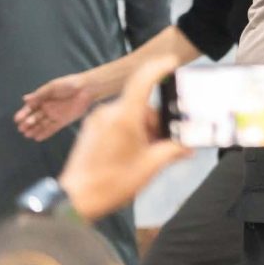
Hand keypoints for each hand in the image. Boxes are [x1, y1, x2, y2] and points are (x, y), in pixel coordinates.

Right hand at [16, 73, 96, 140]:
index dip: (23, 113)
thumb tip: (25, 99)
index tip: (17, 119)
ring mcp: (54, 115)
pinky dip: (45, 133)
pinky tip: (37, 138)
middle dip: (27, 123)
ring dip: (34, 129)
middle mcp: (47, 107)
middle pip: (34, 117)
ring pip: (42, 124)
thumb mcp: (52, 87)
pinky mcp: (62, 121)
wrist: (87, 89)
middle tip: (22, 128)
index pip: (30, 108)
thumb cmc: (69, 84)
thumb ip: (39, 94)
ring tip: (27, 134)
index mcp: (43, 98)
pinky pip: (52, 129)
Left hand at [58, 55, 189, 220]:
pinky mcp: (90, 131)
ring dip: (143, 129)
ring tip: (148, 154)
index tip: (173, 63)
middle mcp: (108, 112)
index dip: (159, 68)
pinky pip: (116, 122)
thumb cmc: (112, 183)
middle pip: (141, 104)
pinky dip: (129, 132)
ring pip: (129, 114)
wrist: (74, 201)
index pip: (143, 80)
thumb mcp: (151, 166)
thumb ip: (173, 151)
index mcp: (124, 116)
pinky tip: (134, 153)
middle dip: (157, 121)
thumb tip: (188, 147)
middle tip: (166, 142)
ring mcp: (96, 121)